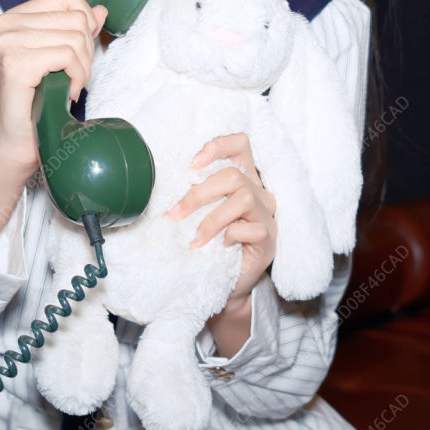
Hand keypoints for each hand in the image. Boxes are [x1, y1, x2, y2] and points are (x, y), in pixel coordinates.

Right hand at [0, 0, 107, 176]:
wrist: (19, 143)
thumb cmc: (40, 102)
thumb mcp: (61, 59)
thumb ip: (77, 31)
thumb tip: (100, 9)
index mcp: (12, 17)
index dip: (85, 23)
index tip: (77, 53)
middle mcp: (5, 25)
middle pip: (77, 17)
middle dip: (87, 51)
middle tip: (73, 77)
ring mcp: (7, 42)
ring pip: (76, 37)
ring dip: (83, 68)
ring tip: (68, 86)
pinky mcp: (16, 63)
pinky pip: (67, 55)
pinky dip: (76, 77)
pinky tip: (64, 93)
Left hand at [164, 132, 276, 302]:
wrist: (225, 284)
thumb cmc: (210, 244)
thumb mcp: (198, 213)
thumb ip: (192, 193)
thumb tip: (161, 184)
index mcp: (242, 177)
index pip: (240, 144)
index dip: (218, 146)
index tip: (191, 164)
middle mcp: (258, 192)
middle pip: (234, 174)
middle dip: (199, 193)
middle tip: (175, 213)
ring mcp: (266, 215)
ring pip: (243, 198)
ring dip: (212, 219)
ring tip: (196, 238)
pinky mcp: (268, 239)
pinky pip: (250, 228)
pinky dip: (229, 236)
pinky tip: (220, 246)